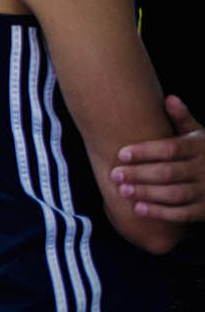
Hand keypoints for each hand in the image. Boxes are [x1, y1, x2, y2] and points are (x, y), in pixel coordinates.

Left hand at [111, 95, 204, 222]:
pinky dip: (160, 213)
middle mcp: (202, 169)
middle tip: (115, 175)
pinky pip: (182, 213)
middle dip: (140, 174)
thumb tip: (169, 98)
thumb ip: (182, 119)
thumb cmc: (204, 153)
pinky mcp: (204, 210)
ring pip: (174, 194)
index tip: (121, 154)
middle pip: (168, 172)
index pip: (170, 149)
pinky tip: (139, 209)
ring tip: (123, 191)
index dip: (145, 151)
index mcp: (198, 148)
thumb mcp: (198, 135)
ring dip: (147, 193)